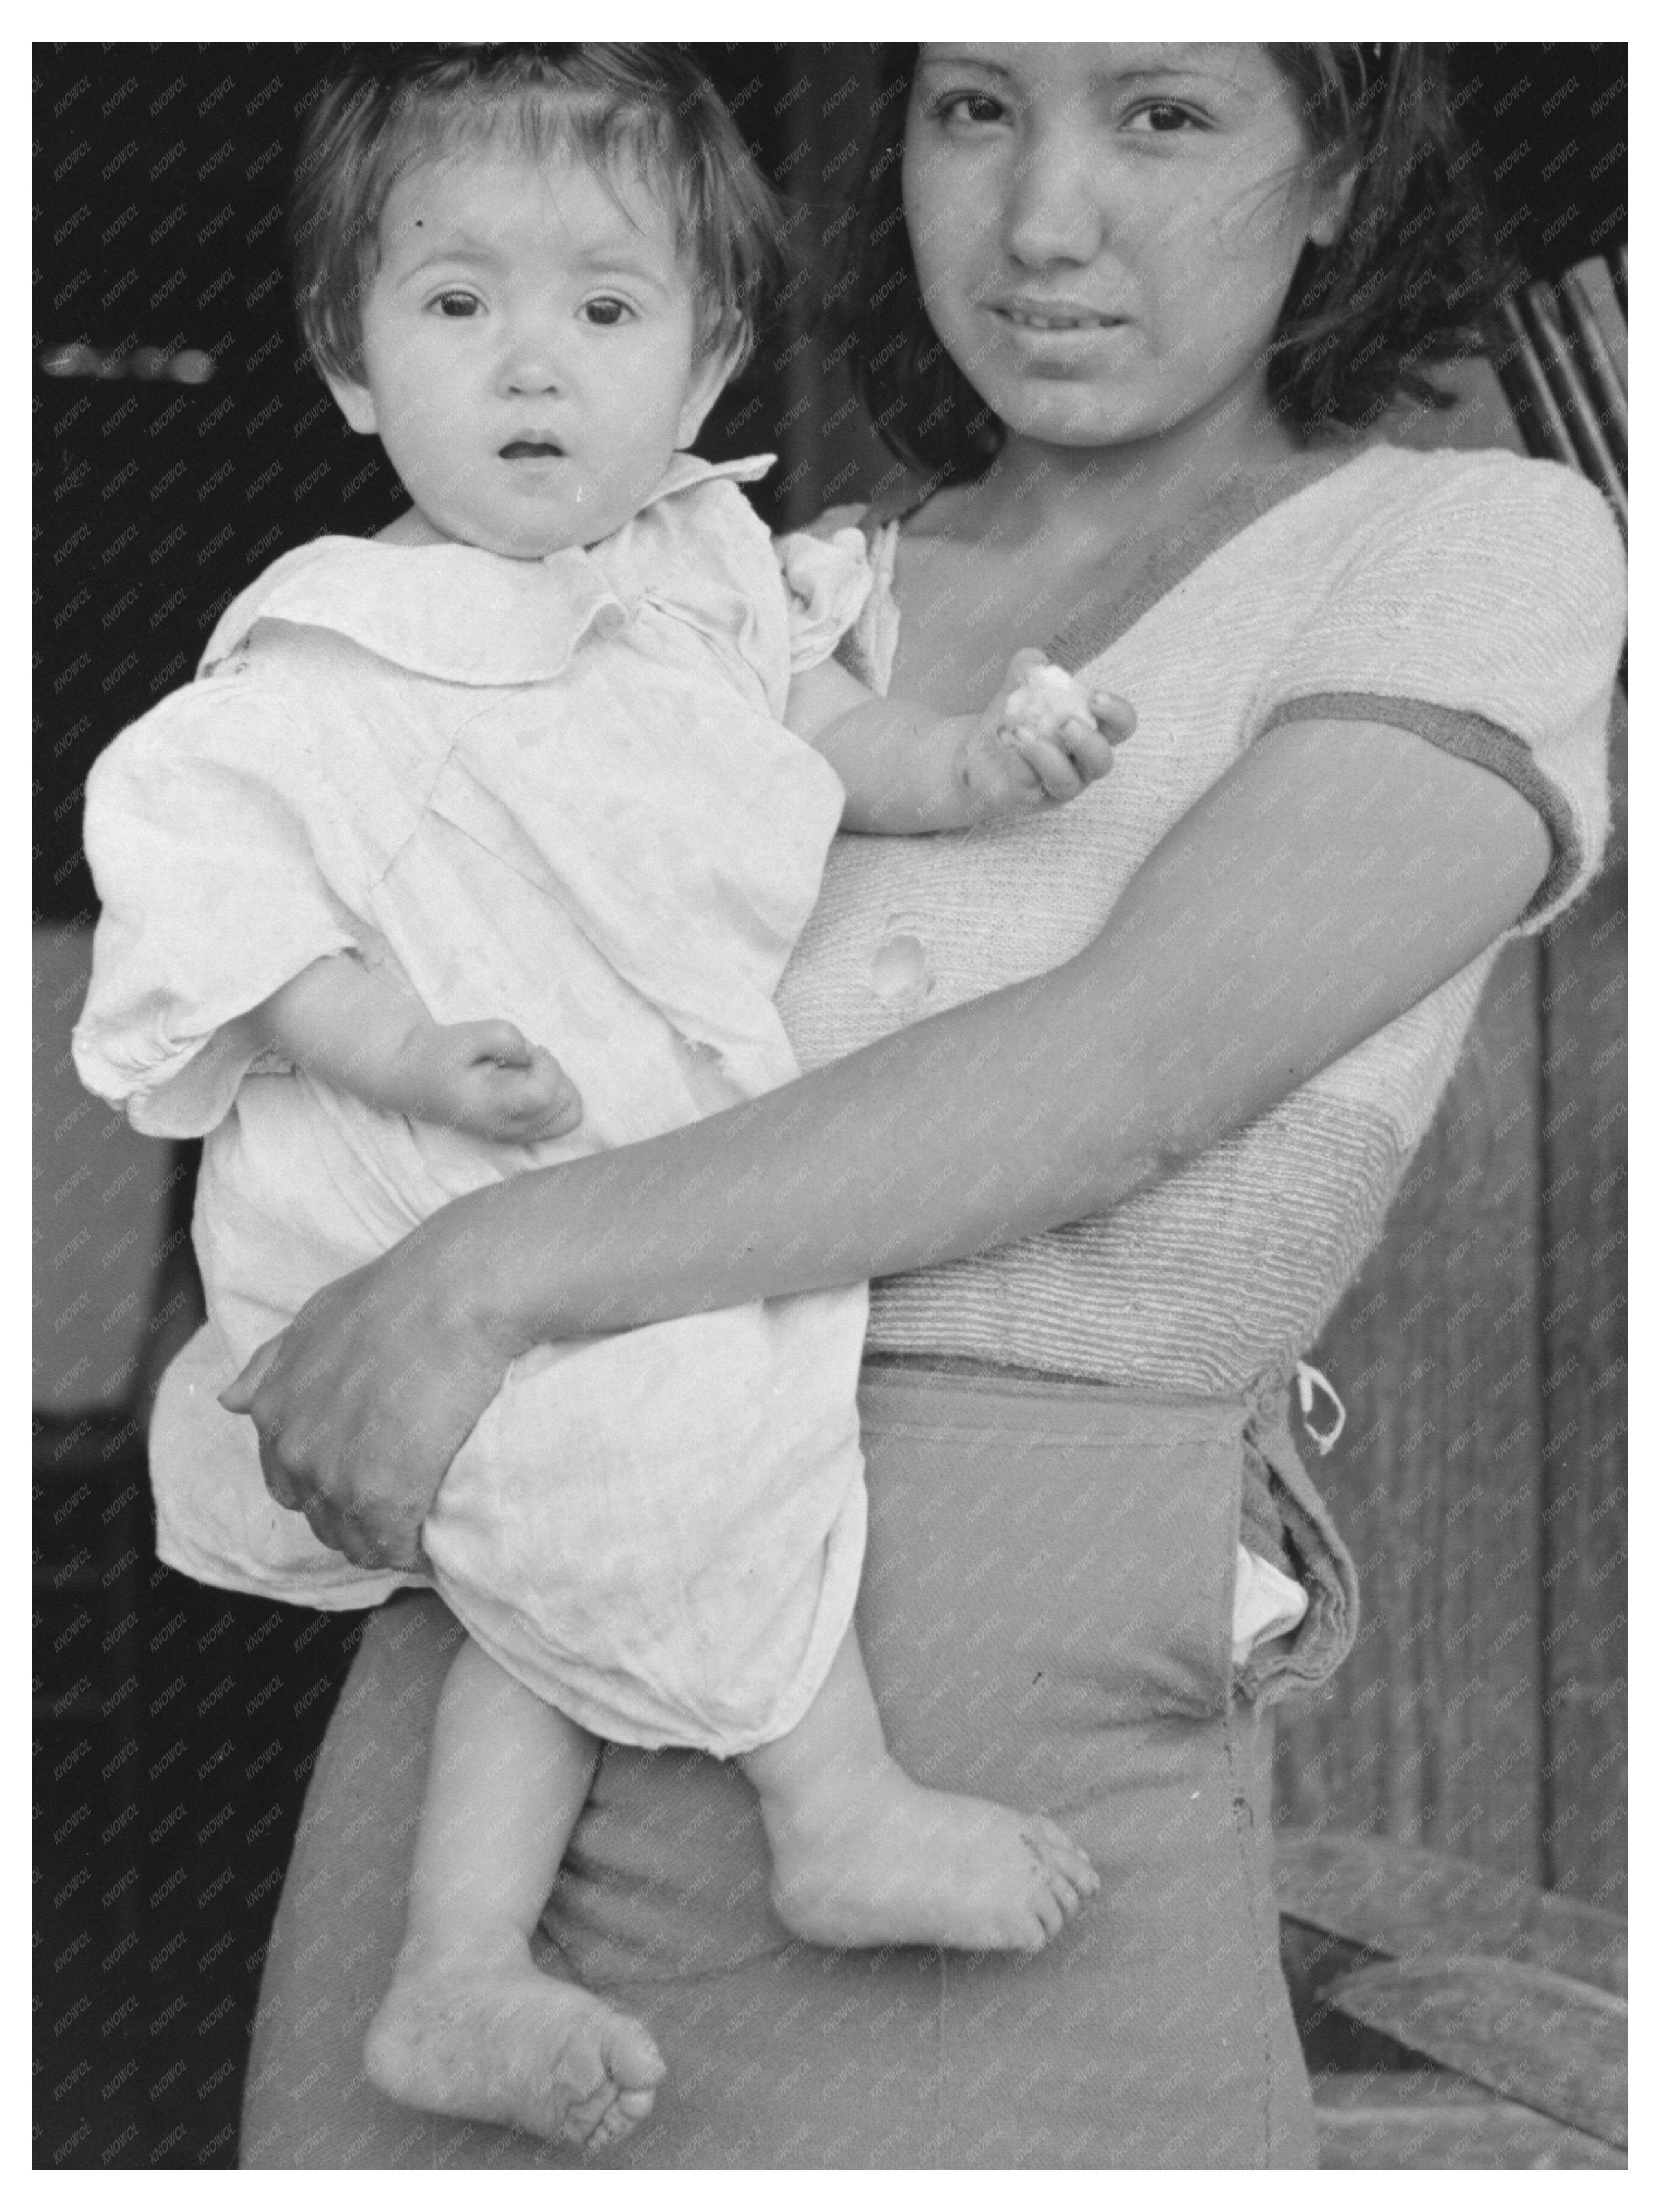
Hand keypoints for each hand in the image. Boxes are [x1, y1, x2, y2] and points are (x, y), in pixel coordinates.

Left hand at [218, 1206, 520, 1569]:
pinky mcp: (381, 1497)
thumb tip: (227, 1399)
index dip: (331, 1485)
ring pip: (355, 1540)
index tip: (373, 1479)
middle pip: (320, 1517)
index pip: (289, 1481)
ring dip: (387, 1539)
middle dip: (357, 1516)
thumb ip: (273, 1362)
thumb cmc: (398, 1294)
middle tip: (407, 1502)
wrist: (454, 1295)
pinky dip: (415, 1552)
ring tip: (425, 1524)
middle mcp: (293, 1448)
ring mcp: (334, 1477)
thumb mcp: (318, 1317)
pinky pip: (393, 1549)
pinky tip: (438, 1540)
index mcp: (272, 1408)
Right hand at [385, 1018, 581, 1143]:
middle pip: (565, 1107)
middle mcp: (507, 1128)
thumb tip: (532, 1053)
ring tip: (528, 1073)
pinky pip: (559, 1122)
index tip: (532, 1050)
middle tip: (528, 1062)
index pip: (542, 1094)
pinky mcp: (519, 1133)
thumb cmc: (439, 1054)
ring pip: (568, 1118)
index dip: (548, 1065)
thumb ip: (504, 1037)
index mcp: (490, 1106)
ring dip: (558, 1087)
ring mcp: (515, 1135)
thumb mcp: (465, 1034)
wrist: (414, 1077)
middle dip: (555, 1075)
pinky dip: (556, 1099)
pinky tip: (529, 1083)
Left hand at [956, 649, 1134, 818]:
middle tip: (1067, 724)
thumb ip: (1027, 670)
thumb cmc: (1014, 721)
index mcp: (1092, 732)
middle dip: (1089, 742)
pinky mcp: (1029, 799)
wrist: (977, 754)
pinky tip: (1006, 739)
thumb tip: (1035, 660)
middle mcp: (1081, 764)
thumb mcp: (1018, 689)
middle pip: (1103, 761)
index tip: (1094, 697)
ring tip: (1023, 733)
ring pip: (1068, 782)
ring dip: (1048, 755)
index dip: (1116, 713)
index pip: (1121, 726)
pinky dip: (1019, 761)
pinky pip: (1030, 785)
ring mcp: (1057, 786)